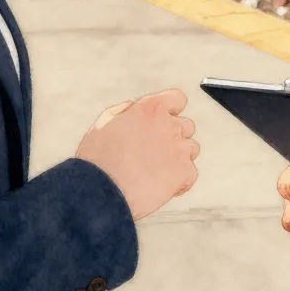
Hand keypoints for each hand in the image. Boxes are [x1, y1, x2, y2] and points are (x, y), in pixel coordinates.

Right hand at [75, 89, 199, 222]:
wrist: (100, 191)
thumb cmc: (98, 160)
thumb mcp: (107, 122)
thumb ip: (128, 111)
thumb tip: (137, 108)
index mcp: (151, 108)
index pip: (177, 99)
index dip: (172, 111)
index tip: (164, 122)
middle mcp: (169, 124)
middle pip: (186, 126)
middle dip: (173, 137)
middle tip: (154, 153)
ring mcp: (179, 148)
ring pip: (191, 149)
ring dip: (179, 158)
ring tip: (156, 171)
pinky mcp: (184, 172)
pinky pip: (191, 174)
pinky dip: (181, 182)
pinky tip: (163, 187)